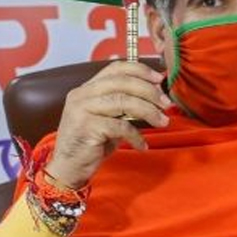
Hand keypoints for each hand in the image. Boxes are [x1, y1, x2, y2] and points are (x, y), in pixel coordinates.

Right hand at [45, 61, 171, 188]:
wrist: (69, 168)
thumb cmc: (93, 142)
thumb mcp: (110, 118)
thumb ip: (125, 102)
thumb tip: (156, 91)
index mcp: (87, 88)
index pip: (116, 68)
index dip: (140, 70)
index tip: (160, 79)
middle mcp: (82, 94)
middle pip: (123, 82)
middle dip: (150, 91)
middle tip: (167, 104)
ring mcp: (81, 109)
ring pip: (124, 101)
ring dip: (149, 111)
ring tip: (163, 122)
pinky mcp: (86, 127)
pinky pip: (120, 127)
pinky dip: (136, 136)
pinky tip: (142, 145)